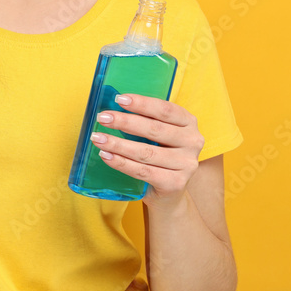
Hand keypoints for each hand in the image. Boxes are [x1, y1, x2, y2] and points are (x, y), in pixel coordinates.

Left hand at [88, 93, 204, 208]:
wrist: (170, 191)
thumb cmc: (159, 154)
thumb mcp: (159, 134)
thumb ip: (145, 120)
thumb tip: (113, 109)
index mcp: (189, 122)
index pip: (165, 109)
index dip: (141, 103)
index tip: (119, 99)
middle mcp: (193, 141)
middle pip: (154, 129)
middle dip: (125, 122)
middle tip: (103, 118)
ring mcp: (186, 164)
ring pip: (146, 152)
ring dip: (118, 144)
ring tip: (98, 138)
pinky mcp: (175, 183)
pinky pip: (142, 171)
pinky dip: (121, 163)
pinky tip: (106, 156)